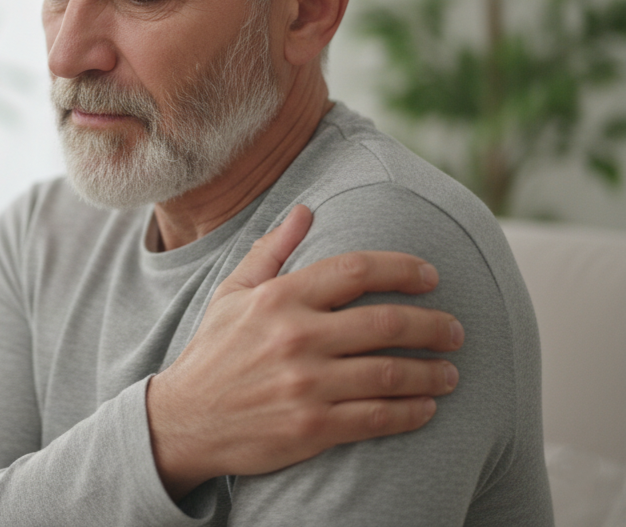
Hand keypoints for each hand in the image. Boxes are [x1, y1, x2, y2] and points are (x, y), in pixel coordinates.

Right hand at [146, 204, 463, 500]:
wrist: (184, 421)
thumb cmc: (214, 353)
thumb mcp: (232, 294)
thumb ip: (271, 252)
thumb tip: (305, 211)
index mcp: (278, 299)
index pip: (356, 270)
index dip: (403, 269)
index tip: (430, 277)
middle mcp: (295, 338)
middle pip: (387, 323)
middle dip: (434, 326)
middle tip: (455, 330)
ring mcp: (305, 385)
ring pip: (391, 374)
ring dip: (433, 373)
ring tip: (450, 373)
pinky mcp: (312, 428)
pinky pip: (378, 418)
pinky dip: (413, 412)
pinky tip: (427, 407)